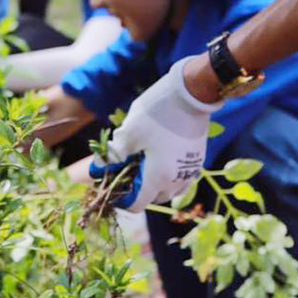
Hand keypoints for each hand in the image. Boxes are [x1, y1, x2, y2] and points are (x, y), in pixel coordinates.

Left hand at [90, 58, 218, 212]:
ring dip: (155, 183)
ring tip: (143, 161)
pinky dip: (168, 174)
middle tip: (126, 167)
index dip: (121, 198)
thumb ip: (114, 156)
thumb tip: (99, 169)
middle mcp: (178, 180)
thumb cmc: (156, 113)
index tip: (112, 182)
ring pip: (170, 189)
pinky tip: (159, 154)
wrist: (190, 93)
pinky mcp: (198, 159)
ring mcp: (190, 170)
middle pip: (153, 198)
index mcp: (159, 177)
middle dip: (138, 189)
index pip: (137, 204)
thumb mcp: (128, 133)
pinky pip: (181, 177)